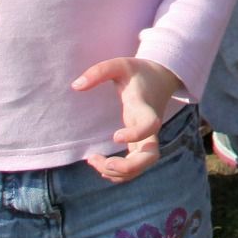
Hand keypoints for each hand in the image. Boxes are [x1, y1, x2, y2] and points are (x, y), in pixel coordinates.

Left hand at [72, 57, 184, 182]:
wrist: (163, 77)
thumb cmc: (139, 71)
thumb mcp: (120, 65)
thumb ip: (99, 72)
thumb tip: (75, 86)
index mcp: (145, 109)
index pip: (150, 126)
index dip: (135, 135)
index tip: (114, 136)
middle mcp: (150, 127)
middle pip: (151, 157)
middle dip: (128, 167)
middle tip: (105, 163)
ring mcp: (147, 137)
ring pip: (141, 166)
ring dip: (118, 173)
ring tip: (93, 161)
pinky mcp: (141, 143)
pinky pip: (135, 167)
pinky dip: (119, 173)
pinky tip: (99, 164)